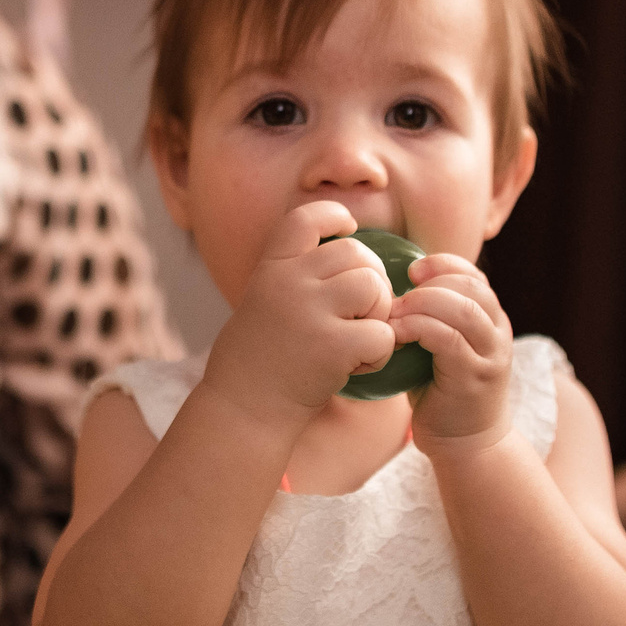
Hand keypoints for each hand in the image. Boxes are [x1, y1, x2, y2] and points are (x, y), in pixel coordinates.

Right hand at [203, 202, 396, 433]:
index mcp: (270, 268)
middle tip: (361, 314)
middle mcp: (288, 282)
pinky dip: (381, 351)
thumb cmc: (258, 360)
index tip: (349, 229)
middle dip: (372, 280)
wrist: (242, 410)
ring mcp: (310, 313)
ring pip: (374, 286)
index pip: (307, 217)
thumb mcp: (264, 302)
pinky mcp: (332, 347)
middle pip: (356, 252)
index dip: (335, 215)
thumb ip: (298, 276)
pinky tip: (359, 366)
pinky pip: (383, 333)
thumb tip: (356, 255)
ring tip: (360, 338)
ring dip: (380, 312)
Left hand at [391, 253, 514, 454]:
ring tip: (395, 313)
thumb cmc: (444, 394)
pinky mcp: (474, 377)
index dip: (444, 265)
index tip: (412, 270)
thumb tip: (389, 289)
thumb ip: (431, 320)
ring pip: (463, 309)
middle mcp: (498, 334)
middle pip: (472, 286)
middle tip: (397, 294)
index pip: (475, 276)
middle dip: (431, 282)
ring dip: (423, 304)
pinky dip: (419, 328)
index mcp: (492, 321)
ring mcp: (490, 356)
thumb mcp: (441, 349)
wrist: (467, 445)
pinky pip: (448, 339)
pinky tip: (396, 334)